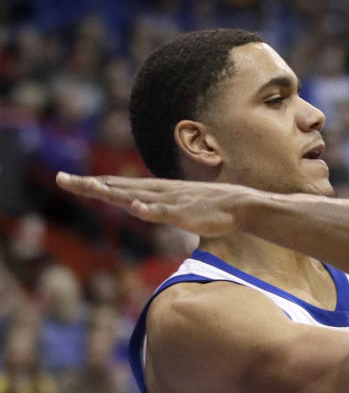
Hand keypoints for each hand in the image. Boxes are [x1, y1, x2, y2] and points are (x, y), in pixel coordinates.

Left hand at [56, 172, 252, 236]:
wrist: (241, 205)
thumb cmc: (212, 209)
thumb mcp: (178, 208)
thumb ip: (160, 209)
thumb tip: (146, 210)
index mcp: (155, 192)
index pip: (118, 185)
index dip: (93, 183)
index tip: (67, 179)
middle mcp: (158, 193)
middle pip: (118, 188)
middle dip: (90, 184)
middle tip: (62, 178)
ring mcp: (171, 202)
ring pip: (136, 197)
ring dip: (113, 192)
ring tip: (90, 187)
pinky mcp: (185, 214)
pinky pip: (164, 212)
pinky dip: (149, 209)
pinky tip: (136, 207)